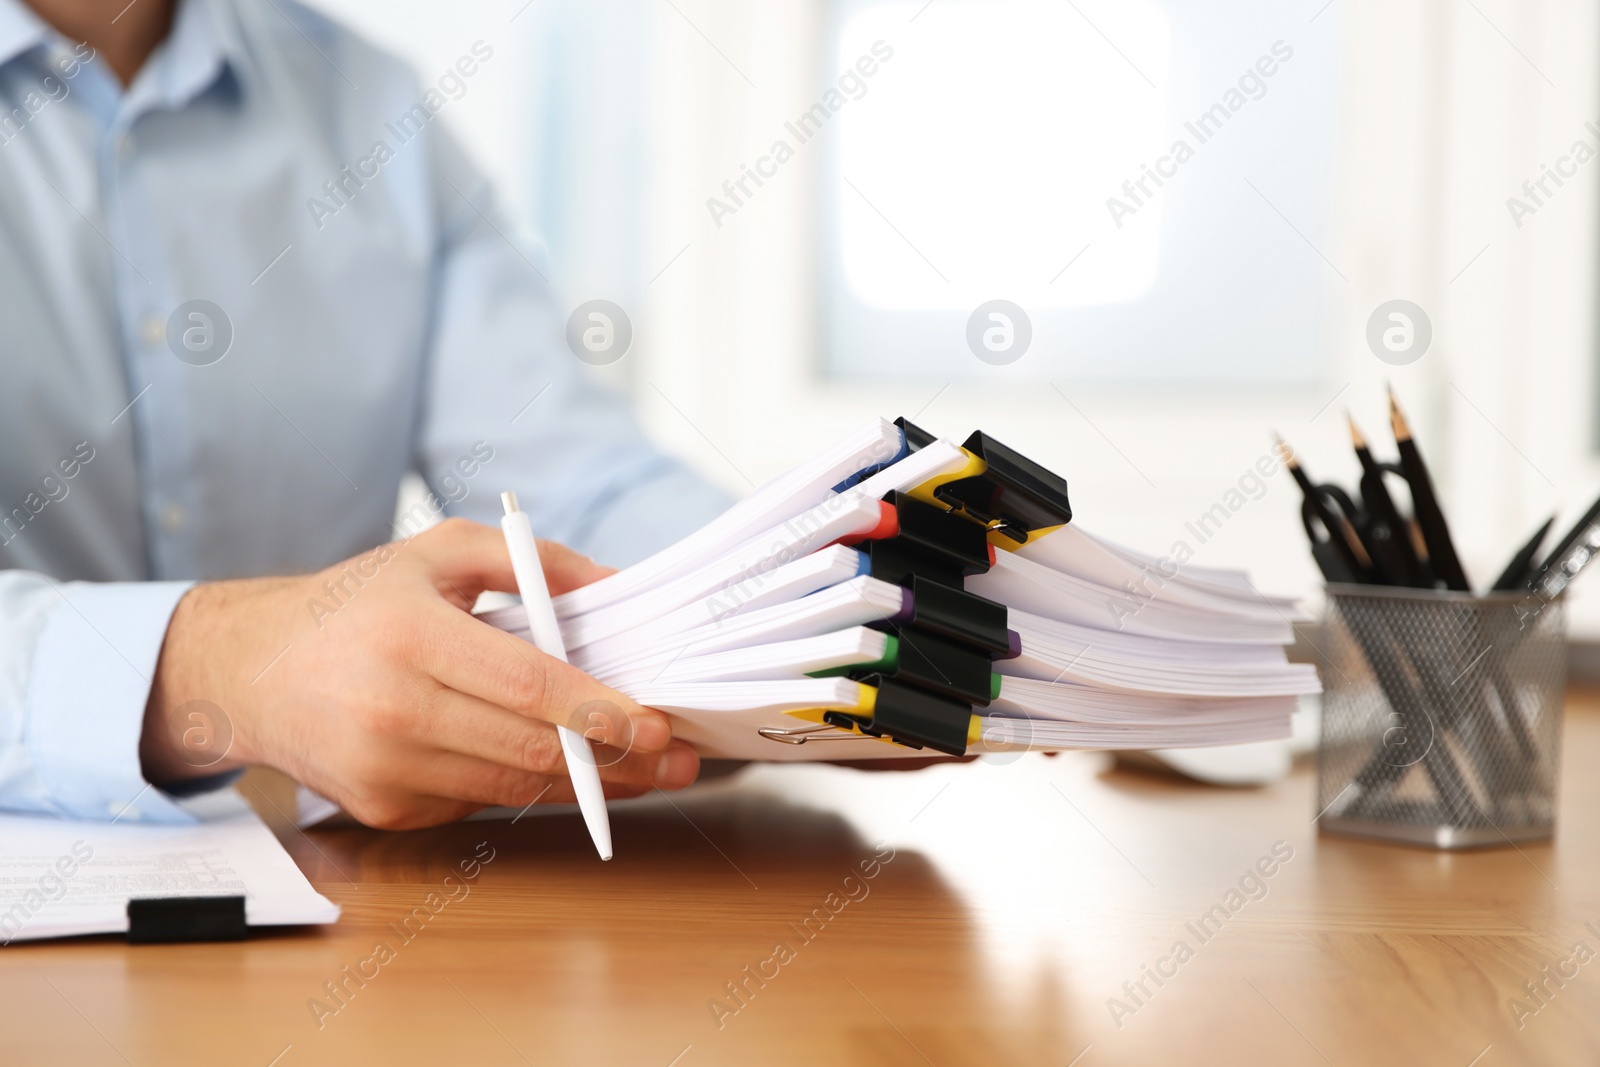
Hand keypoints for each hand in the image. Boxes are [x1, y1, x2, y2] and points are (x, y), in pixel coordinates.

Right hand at [140, 518, 698, 828]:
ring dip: (588, 785)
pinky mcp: (383, 809)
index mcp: (411, 636)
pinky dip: (526, 786)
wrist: (253, 671)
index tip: (656, 720)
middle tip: (677, 757)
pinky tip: (567, 771)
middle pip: (530, 748)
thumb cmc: (360, 603)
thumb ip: (532, 560)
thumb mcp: (438, 552)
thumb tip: (616, 585)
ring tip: (647, 772)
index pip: (527, 686)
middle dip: (616, 759)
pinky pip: (479, 801)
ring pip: (513, 787)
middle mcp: (393, 710)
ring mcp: (385, 770)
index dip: (599, 710)